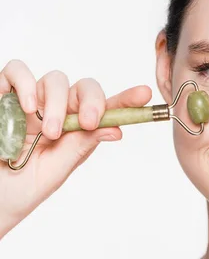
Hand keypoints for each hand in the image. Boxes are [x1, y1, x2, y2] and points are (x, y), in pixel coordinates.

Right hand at [0, 59, 151, 233]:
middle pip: (84, 88)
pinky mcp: (4, 94)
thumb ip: (81, 146)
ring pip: (55, 80)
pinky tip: (28, 106)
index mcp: (76, 131)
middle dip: (92, 102)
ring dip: (58, 102)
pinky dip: (25, 83)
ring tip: (49, 131)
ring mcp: (31, 102)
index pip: (105, 110)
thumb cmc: (23, 188)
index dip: (126, 100)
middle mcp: (57, 112)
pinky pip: (16, 71)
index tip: (145, 95)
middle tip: (89, 122)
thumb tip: (116, 129)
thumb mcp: (58, 170)